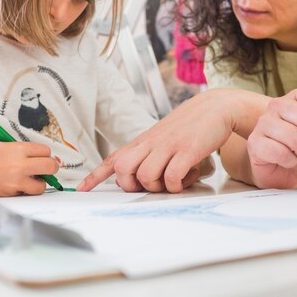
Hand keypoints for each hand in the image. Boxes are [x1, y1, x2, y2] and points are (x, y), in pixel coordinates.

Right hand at [0, 142, 58, 196]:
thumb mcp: (0, 146)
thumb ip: (19, 152)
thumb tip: (38, 158)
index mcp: (16, 149)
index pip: (45, 151)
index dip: (45, 154)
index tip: (42, 157)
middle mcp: (18, 164)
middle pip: (50, 166)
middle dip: (50, 168)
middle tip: (45, 169)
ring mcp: (14, 181)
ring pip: (42, 185)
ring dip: (39, 183)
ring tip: (31, 180)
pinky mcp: (9, 194)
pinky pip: (26, 194)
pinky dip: (25, 191)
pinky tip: (17, 186)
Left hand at [78, 89, 244, 192]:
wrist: (214, 108)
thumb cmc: (188, 127)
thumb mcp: (162, 138)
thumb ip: (148, 155)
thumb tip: (137, 178)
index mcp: (143, 142)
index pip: (113, 159)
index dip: (95, 176)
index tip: (82, 189)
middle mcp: (150, 143)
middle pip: (123, 170)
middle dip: (132, 185)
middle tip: (152, 184)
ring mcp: (168, 146)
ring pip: (145, 176)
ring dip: (159, 187)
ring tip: (174, 179)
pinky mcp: (186, 150)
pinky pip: (171, 177)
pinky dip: (176, 185)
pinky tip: (186, 178)